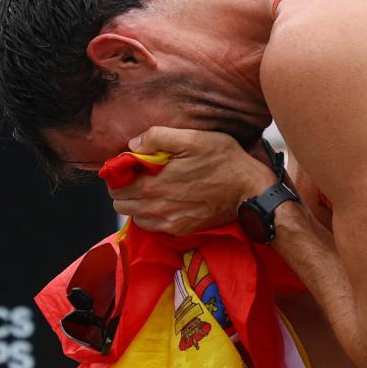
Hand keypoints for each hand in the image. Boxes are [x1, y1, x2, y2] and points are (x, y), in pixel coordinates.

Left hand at [109, 127, 278, 234]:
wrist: (250, 191)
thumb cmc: (224, 161)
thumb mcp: (192, 138)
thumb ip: (157, 137)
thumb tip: (133, 144)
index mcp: (153, 185)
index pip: (116, 185)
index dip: (119, 173)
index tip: (131, 164)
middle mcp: (156, 209)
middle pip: (121, 204)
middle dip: (125, 189)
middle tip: (140, 176)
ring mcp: (168, 222)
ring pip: (135, 216)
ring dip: (138, 203)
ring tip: (153, 188)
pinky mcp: (180, 230)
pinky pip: (153, 226)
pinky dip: (152, 215)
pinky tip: (165, 201)